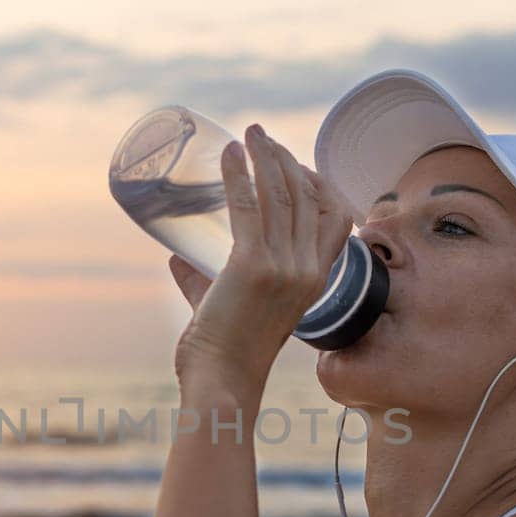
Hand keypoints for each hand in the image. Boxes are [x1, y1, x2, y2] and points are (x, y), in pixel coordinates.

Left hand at [170, 123, 354, 390]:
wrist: (221, 382)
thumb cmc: (224, 355)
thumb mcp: (228, 309)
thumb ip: (204, 282)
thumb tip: (177, 259)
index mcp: (314, 282)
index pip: (338, 220)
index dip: (321, 184)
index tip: (294, 164)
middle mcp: (307, 270)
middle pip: (308, 198)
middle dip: (286, 160)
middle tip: (263, 138)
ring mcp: (284, 267)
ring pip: (282, 195)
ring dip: (266, 157)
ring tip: (250, 134)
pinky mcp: (252, 265)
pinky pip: (248, 206)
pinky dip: (238, 174)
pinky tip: (229, 154)